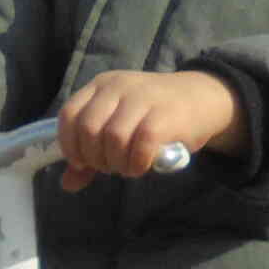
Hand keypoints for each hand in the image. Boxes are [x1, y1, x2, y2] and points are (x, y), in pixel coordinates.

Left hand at [56, 69, 246, 191]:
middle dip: (95, 158)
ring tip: (128, 167)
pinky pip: (140, 146)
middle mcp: (118, 86)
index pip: (69, 114)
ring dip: (117, 163)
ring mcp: (142, 98)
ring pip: (113, 138)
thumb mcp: (119, 124)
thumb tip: (67, 183)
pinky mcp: (164, 115)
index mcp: (102, 85)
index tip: (81, 163)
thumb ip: (92, 152)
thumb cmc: (154, 114)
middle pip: (88, 129)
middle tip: (110, 166)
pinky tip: (142, 166)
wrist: (201, 98)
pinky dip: (137, 164)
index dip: (69, 145)